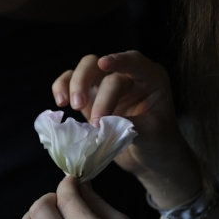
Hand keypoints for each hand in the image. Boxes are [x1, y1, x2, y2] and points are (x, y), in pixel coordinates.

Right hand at [51, 51, 179, 174]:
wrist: (149, 158)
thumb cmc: (158, 142)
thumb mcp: (152, 134)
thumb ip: (130, 125)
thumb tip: (105, 121)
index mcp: (150, 78)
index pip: (134, 62)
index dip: (119, 60)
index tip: (104, 62)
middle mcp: (127, 76)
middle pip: (102, 66)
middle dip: (87, 81)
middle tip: (80, 107)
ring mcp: (106, 85)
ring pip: (85, 70)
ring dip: (74, 84)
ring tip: (72, 106)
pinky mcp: (90, 97)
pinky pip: (71, 83)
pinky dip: (62, 88)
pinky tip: (60, 103)